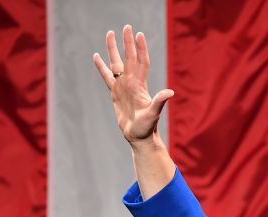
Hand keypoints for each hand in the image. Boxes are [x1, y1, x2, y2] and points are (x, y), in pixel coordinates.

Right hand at [92, 25, 173, 145]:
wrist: (139, 137)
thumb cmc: (147, 127)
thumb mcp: (153, 114)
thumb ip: (159, 102)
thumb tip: (170, 92)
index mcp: (140, 85)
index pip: (141, 62)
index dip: (140, 49)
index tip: (139, 35)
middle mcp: (132, 83)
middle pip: (129, 58)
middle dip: (127, 43)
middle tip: (125, 27)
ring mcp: (123, 87)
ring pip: (117, 64)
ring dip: (113, 50)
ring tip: (109, 34)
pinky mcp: (115, 94)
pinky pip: (107, 77)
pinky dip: (102, 67)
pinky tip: (97, 56)